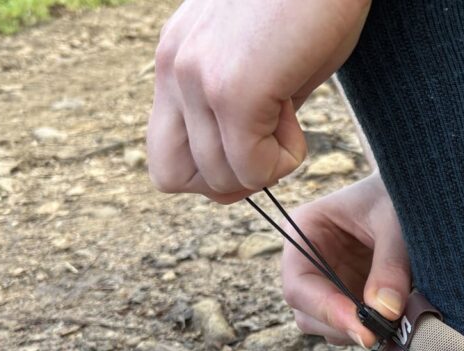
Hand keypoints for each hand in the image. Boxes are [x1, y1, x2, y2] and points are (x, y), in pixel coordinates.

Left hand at [148, 0, 370, 201]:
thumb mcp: (266, 59)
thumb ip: (248, 109)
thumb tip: (252, 163)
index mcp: (176, 59)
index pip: (166, 153)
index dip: (214, 163)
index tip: (257, 130)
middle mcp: (174, 69)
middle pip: (172, 178)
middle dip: (226, 178)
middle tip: (268, 143)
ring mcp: (198, 79)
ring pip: (218, 180)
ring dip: (265, 165)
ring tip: (289, 112)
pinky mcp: (234, 90)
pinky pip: (253, 168)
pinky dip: (284, 159)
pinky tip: (297, 113)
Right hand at [282, 173, 410, 346]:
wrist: (414, 187)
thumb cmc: (395, 194)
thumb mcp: (394, 222)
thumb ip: (390, 265)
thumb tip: (385, 312)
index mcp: (304, 233)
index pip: (299, 286)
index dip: (327, 311)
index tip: (363, 329)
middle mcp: (308, 263)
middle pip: (307, 314)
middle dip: (343, 327)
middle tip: (384, 333)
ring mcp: (328, 283)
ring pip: (328, 326)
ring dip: (358, 332)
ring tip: (396, 323)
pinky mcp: (350, 297)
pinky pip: (352, 326)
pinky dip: (372, 330)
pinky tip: (397, 321)